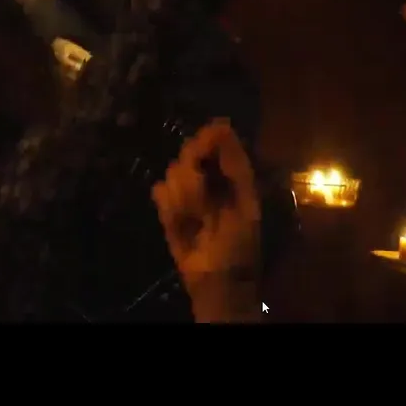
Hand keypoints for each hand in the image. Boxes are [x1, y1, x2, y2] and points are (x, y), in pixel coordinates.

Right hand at [152, 119, 260, 283]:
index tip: (201, 145)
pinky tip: (181, 222)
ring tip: (196, 218)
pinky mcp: (168, 209)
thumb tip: (222, 125)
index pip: (216, 144)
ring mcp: (185, 193)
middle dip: (192, 173)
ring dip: (184, 195)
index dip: (207, 141)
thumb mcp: (244, 202)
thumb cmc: (239, 243)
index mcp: (231, 176)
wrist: (217, 280)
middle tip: (199, 193)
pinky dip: (170, 207)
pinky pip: (160, 193)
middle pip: (189, 154)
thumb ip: (234, 164)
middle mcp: (207, 179)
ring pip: (173, 173)